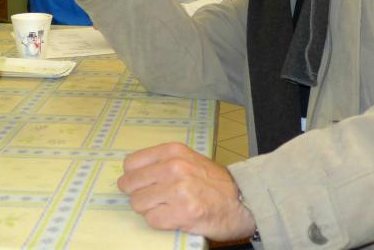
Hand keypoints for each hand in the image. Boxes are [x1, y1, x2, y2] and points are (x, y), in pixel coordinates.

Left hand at [118, 142, 255, 240]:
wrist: (242, 201)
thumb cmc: (214, 182)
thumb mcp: (189, 160)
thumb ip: (163, 162)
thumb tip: (132, 174)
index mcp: (173, 151)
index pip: (131, 164)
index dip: (133, 177)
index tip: (140, 184)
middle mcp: (173, 167)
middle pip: (131, 185)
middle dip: (139, 194)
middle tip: (154, 199)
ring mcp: (178, 190)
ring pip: (138, 204)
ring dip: (149, 209)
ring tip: (167, 208)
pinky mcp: (183, 213)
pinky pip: (152, 220)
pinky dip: (160, 222)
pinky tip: (174, 217)